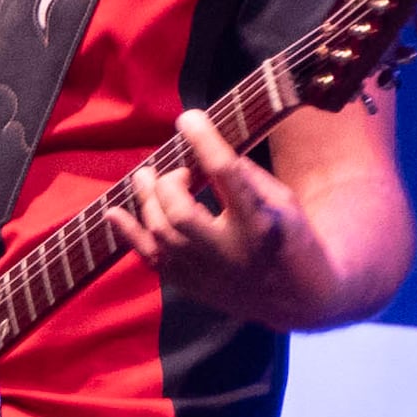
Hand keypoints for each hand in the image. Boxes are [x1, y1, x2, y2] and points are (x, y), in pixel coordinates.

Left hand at [119, 111, 328, 325]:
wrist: (301, 299)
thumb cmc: (294, 241)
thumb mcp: (285, 203)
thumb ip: (247, 177)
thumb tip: (207, 151)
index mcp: (261, 223)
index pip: (227, 174)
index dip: (204, 141)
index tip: (189, 117)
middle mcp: (230, 251)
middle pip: (180, 212)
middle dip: (168, 182)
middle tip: (176, 171)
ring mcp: (206, 273)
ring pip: (161, 234)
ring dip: (146, 200)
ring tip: (147, 179)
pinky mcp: (192, 286)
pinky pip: (151, 258)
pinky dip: (129, 234)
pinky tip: (114, 212)